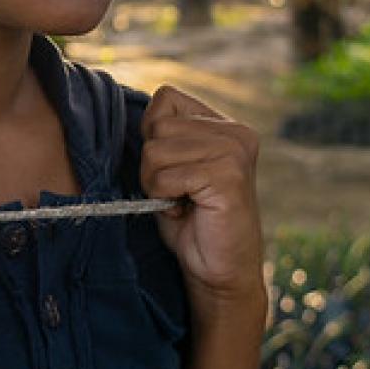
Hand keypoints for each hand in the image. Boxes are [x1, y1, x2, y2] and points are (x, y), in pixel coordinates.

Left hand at [138, 85, 264, 311]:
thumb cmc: (191, 222)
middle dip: (152, 164)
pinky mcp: (228, 176)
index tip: (171, 168)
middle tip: (177, 192)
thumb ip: (161, 138)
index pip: (165, 97)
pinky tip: (187, 211)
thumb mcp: (172, 169)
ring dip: (156, 183)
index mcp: (224, 125)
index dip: (152, 134)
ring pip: (155, 151)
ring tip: (182, 201)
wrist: (219, 271)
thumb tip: (134, 116)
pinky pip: (166, 176)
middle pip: (156, 126)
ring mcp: (234, 151)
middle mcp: (235, 132)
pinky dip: (165, 198)